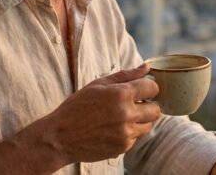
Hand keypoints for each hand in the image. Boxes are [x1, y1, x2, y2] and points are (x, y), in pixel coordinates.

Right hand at [46, 63, 160, 162]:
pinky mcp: (123, 147)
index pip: (153, 88)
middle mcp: (127, 114)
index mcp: (121, 94)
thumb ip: (126, 75)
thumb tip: (146, 67)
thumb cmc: (77, 107)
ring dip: (140, 120)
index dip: (148, 87)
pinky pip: (136, 138)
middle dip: (148, 105)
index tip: (141, 90)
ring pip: (148, 125)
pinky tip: (113, 129)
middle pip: (156, 109)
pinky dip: (129, 133)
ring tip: (122, 117)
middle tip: (135, 104)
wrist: (59, 137)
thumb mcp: (98, 85)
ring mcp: (126, 133)